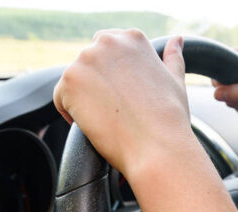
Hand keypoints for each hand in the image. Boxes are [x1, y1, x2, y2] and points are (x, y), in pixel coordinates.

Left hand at [53, 30, 198, 177]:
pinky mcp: (69, 82)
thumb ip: (172, 58)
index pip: (108, 47)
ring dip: (85, 100)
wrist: (158, 147)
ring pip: (75, 81)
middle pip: (89, 63)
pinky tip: (95, 125)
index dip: (113, 74)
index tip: (122, 94)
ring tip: (109, 120)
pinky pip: (60, 98)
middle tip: (115, 110)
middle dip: (97, 85)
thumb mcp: (176, 81)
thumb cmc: (170, 119)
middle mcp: (107, 42)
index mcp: (132, 38)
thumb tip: (176, 40)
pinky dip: (72, 114)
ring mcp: (86, 60)